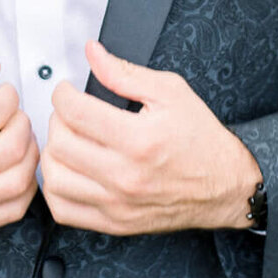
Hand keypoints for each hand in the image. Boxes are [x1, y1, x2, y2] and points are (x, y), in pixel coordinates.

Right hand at [0, 59, 38, 234]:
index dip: (7, 96)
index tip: (3, 93)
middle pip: (14, 146)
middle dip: (21, 121)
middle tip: (11, 114)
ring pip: (21, 178)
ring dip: (29, 152)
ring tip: (16, 138)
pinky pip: (15, 207)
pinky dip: (26, 184)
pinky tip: (14, 167)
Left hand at [40, 41, 262, 234]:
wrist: (224, 186)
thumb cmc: (201, 140)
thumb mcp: (170, 92)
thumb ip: (125, 73)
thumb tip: (92, 54)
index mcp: (139, 140)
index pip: (74, 112)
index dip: (62, 93)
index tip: (67, 91)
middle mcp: (125, 175)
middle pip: (60, 143)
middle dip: (57, 119)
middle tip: (70, 113)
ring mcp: (117, 204)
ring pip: (55, 178)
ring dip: (53, 154)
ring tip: (68, 141)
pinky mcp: (114, 223)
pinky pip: (63, 210)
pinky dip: (56, 189)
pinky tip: (69, 172)